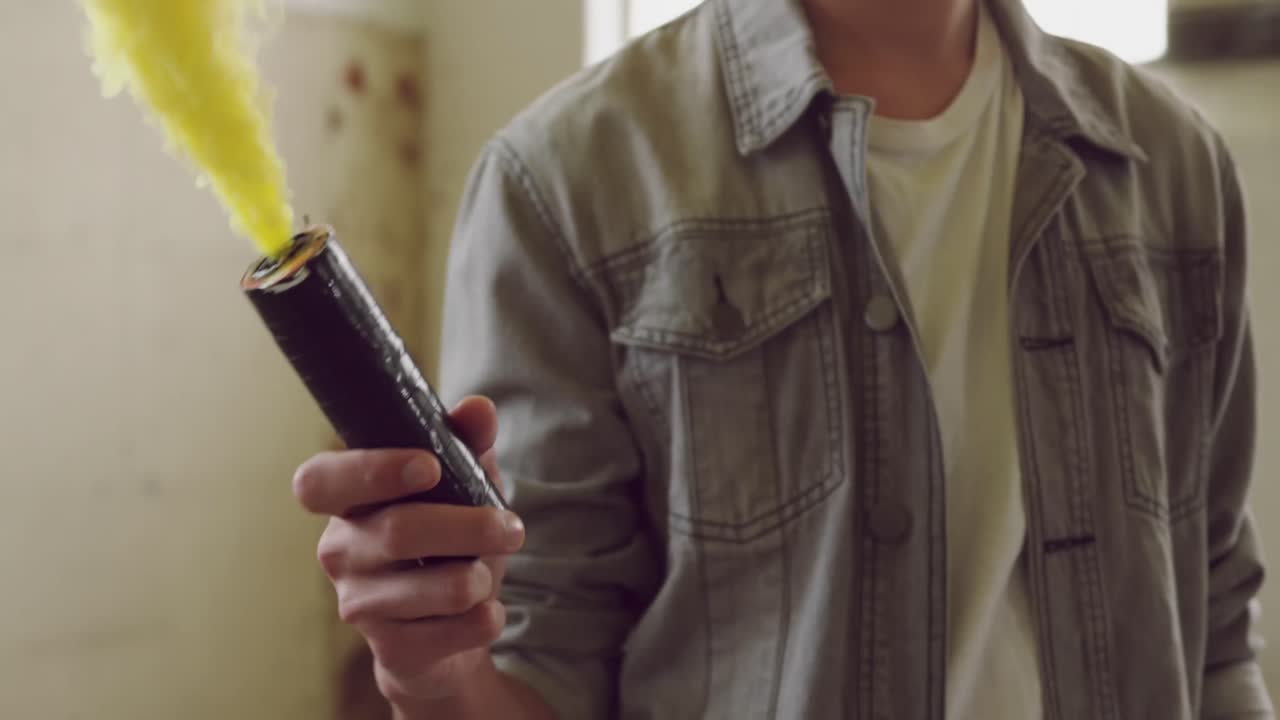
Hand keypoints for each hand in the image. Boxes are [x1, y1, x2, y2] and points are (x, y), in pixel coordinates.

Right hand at [292, 397, 523, 709]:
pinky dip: (486, 619)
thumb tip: (478, 408)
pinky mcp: (390, 650)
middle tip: (513, 527)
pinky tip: (484, 613)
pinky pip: (454, 630)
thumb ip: (466, 445)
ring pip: (436, 587)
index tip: (428, 467)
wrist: (447, 636)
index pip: (319, 482)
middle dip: (470, 526)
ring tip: (487, 575)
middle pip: (399, 531)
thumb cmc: (447, 546)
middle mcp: (339, 552)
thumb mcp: (461, 489)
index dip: (370, 470)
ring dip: (480, 577)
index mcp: (347, 502)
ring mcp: (359, 605)